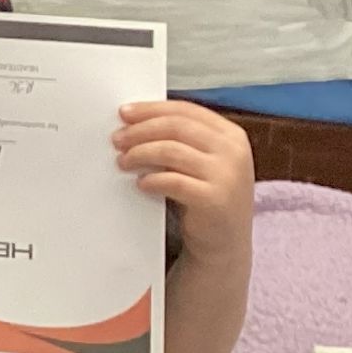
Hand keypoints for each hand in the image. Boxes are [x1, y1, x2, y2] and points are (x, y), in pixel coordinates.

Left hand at [115, 99, 255, 260]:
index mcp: (231, 135)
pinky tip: (141, 183)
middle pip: (176, 126)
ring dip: (140, 153)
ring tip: (123, 161)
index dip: (151, 109)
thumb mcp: (204, 161)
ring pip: (171, 150)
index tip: (125, 113)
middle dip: (141, 130)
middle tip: (117, 139)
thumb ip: (183, 140)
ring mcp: (227, 176)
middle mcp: (234, 152)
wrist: (226, 242)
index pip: (186, 110)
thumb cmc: (207, 196)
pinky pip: (173, 182)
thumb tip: (134, 122)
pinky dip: (152, 180)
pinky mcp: (214, 200)